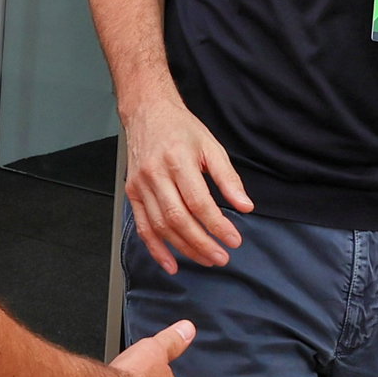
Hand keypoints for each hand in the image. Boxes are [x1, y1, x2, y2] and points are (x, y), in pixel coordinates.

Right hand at [122, 89, 252, 273]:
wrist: (147, 113)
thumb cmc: (180, 129)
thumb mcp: (211, 147)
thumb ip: (228, 178)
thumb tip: (245, 206)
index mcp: (178, 160)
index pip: (199, 202)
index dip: (217, 225)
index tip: (233, 239)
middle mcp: (155, 174)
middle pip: (178, 218)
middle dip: (201, 243)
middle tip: (221, 257)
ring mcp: (140, 185)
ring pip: (161, 226)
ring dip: (184, 248)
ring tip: (205, 259)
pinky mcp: (132, 193)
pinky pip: (143, 226)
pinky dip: (155, 249)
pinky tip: (171, 263)